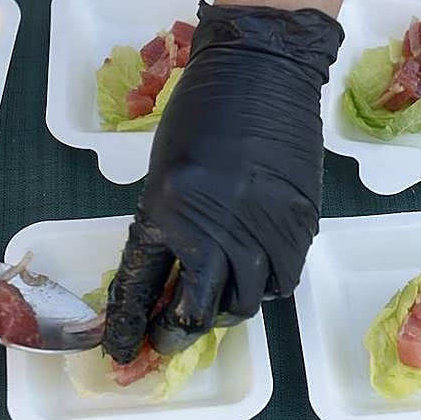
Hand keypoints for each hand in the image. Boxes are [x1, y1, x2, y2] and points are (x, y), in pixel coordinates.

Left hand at [102, 2, 343, 362]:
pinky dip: (264, 288)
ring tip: (212, 307)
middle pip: (194, 310)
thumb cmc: (203, 107)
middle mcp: (215, 229)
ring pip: (243, 305)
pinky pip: (281, 281)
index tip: (121, 349)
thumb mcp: (167, 168)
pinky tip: (253, 276)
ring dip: (221, 314)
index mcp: (167, 208)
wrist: (263, 69)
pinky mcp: (299, 226)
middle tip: (167, 339)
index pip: (141, 285)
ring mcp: (262, 230)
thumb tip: (172, 270)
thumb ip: (168, 221)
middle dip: (174, 334)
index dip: (128, 323)